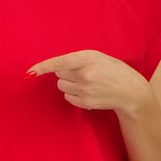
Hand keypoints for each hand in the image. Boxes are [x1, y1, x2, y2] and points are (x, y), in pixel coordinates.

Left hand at [24, 50, 149, 113]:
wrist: (131, 91)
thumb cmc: (113, 69)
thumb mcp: (97, 57)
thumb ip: (77, 59)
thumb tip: (55, 68)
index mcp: (87, 58)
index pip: (59, 63)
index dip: (42, 68)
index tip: (29, 73)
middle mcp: (85, 75)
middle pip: (59, 75)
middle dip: (66, 73)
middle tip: (81, 72)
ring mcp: (85, 91)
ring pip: (61, 86)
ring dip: (69, 84)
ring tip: (86, 82)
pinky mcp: (86, 103)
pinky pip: (68, 97)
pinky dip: (73, 94)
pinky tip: (88, 91)